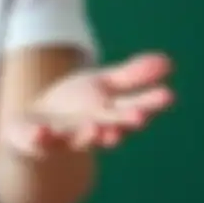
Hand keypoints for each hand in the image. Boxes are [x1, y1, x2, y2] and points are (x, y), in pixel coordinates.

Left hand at [3, 51, 173, 157]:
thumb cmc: (75, 104)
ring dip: (89, 135)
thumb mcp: (103, 84)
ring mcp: (66, 138)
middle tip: (140, 116)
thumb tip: (169, 61)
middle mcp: (93, 130)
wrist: (34, 124)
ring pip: (80, 138)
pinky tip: (43, 131)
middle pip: (112, 126)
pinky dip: (41, 138)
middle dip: (124, 122)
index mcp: (110, 115)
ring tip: (97, 127)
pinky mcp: (39, 141)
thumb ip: (132, 76)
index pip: (134, 108)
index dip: (150, 104)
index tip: (169, 94)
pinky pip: (39, 141)